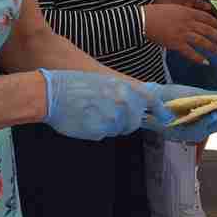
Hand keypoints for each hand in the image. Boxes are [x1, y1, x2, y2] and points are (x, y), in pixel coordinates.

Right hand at [38, 69, 158, 140]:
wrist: (51, 94)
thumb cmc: (75, 84)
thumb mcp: (105, 82)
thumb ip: (123, 94)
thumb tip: (135, 105)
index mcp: (125, 89)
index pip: (151, 101)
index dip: (159, 111)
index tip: (165, 117)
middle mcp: (123, 105)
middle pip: (135, 121)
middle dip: (127, 120)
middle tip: (110, 112)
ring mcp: (111, 120)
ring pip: (119, 129)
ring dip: (111, 125)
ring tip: (93, 112)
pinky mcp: (99, 132)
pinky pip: (103, 134)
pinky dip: (97, 129)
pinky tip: (85, 119)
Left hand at [142, 80, 216, 142]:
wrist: (152, 100)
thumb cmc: (177, 99)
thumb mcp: (202, 95)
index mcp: (211, 120)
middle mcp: (204, 128)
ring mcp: (192, 132)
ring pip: (211, 128)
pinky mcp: (180, 134)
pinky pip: (196, 129)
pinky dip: (206, 122)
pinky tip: (213, 113)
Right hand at [144, 4, 216, 63]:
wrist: (143, 20)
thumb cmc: (155, 13)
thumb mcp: (173, 9)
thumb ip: (183, 14)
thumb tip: (190, 20)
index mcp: (187, 12)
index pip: (206, 17)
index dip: (215, 23)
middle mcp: (187, 22)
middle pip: (207, 30)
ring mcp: (182, 33)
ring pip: (202, 41)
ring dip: (212, 47)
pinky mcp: (176, 44)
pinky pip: (190, 52)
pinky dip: (199, 58)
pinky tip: (206, 62)